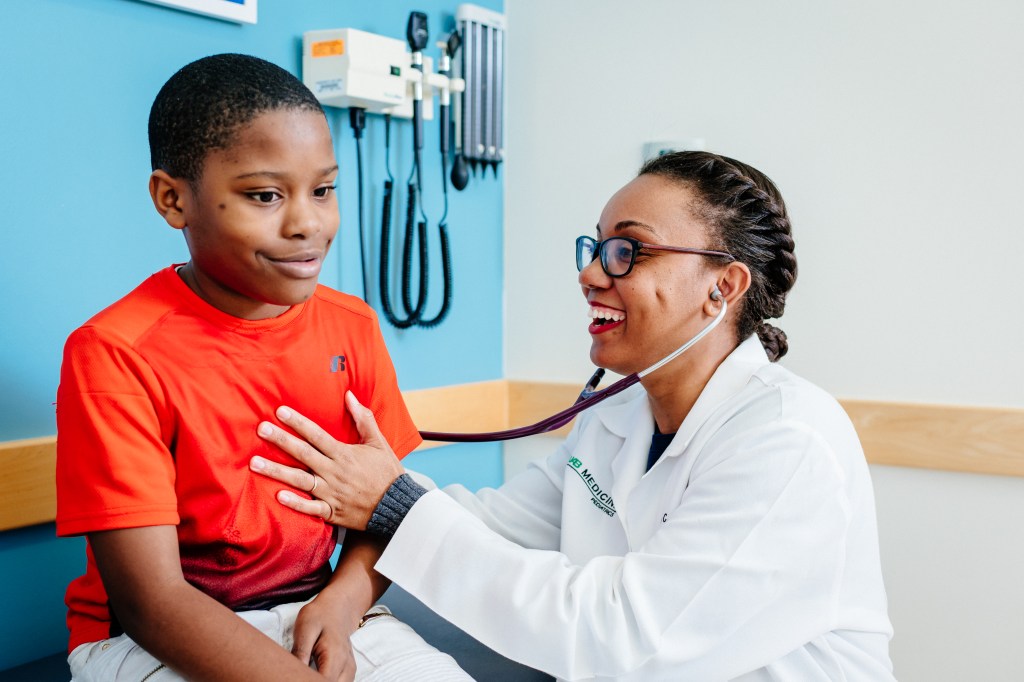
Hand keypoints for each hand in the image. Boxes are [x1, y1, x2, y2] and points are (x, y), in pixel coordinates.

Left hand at [252, 391, 404, 528]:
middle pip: (303, 453)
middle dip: (281, 440)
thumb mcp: (379, 442)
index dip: (298, 422)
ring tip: (255, 463)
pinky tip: (278, 496)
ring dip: (276, 471)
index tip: (280, 412)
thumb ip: (363, 419)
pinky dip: (296, 503)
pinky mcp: (332, 511)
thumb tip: (349, 396)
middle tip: (261, 429)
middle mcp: (334, 472)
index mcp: (344, 454)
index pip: (316, 434)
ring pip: (300, 480)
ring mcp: (332, 492)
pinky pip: (311, 508)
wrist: (399, 506)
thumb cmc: (388, 472)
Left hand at [293, 590, 357, 681]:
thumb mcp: (305, 629)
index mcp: (335, 656)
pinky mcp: (348, 672)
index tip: (295, 675)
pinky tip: (314, 676)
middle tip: (298, 674)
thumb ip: (301, 652)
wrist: (337, 608)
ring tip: (305, 675)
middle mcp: (347, 666)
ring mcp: (349, 670)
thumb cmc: (319, 616)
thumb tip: (293, 672)